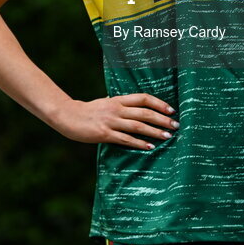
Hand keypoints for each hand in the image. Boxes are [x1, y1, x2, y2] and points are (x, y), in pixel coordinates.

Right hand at [51, 93, 177, 150]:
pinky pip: (125, 139)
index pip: (143, 98)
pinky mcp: (105, 134)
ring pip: (138, 126)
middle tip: (176, 125)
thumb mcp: (104, 102)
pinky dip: (139, 143)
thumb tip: (130, 104)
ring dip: (155, 131)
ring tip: (168, 136)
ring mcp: (111, 121)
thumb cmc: (87, 111)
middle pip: (144, 113)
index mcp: (117, 100)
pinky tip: (150, 147)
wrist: (67, 116)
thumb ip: (117, 103)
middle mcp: (116, 109)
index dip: (158, 103)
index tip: (171, 110)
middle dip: (162, 119)